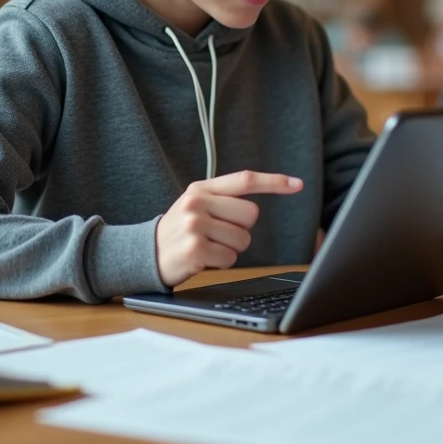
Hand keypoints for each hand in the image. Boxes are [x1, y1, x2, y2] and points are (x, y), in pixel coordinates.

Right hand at [155, 170, 303, 287]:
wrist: (144, 254)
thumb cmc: (179, 231)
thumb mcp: (195, 205)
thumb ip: (223, 199)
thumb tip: (256, 207)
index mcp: (201, 188)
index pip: (244, 180)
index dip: (273, 182)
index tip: (298, 184)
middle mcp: (197, 202)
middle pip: (251, 215)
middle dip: (240, 230)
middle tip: (217, 234)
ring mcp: (194, 225)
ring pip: (243, 240)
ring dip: (230, 249)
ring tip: (207, 247)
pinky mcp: (195, 249)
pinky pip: (230, 258)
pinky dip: (221, 263)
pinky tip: (202, 259)